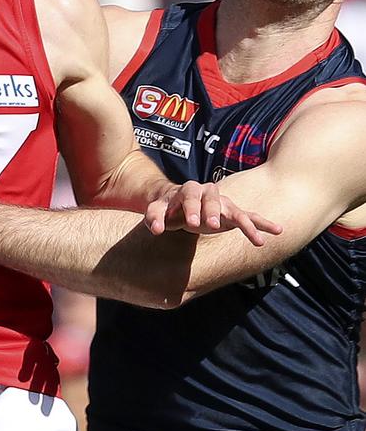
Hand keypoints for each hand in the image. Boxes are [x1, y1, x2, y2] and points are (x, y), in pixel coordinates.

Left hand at [145, 180, 281, 246]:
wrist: (179, 205)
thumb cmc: (169, 209)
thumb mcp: (157, 211)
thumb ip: (154, 218)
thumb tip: (156, 229)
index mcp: (189, 190)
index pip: (190, 195)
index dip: (192, 208)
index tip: (192, 223)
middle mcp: (209, 193)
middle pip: (213, 199)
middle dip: (213, 211)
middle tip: (212, 226)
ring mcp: (223, 203)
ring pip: (236, 211)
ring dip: (246, 225)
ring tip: (258, 240)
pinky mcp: (232, 214)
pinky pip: (250, 218)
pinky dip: (262, 224)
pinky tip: (277, 231)